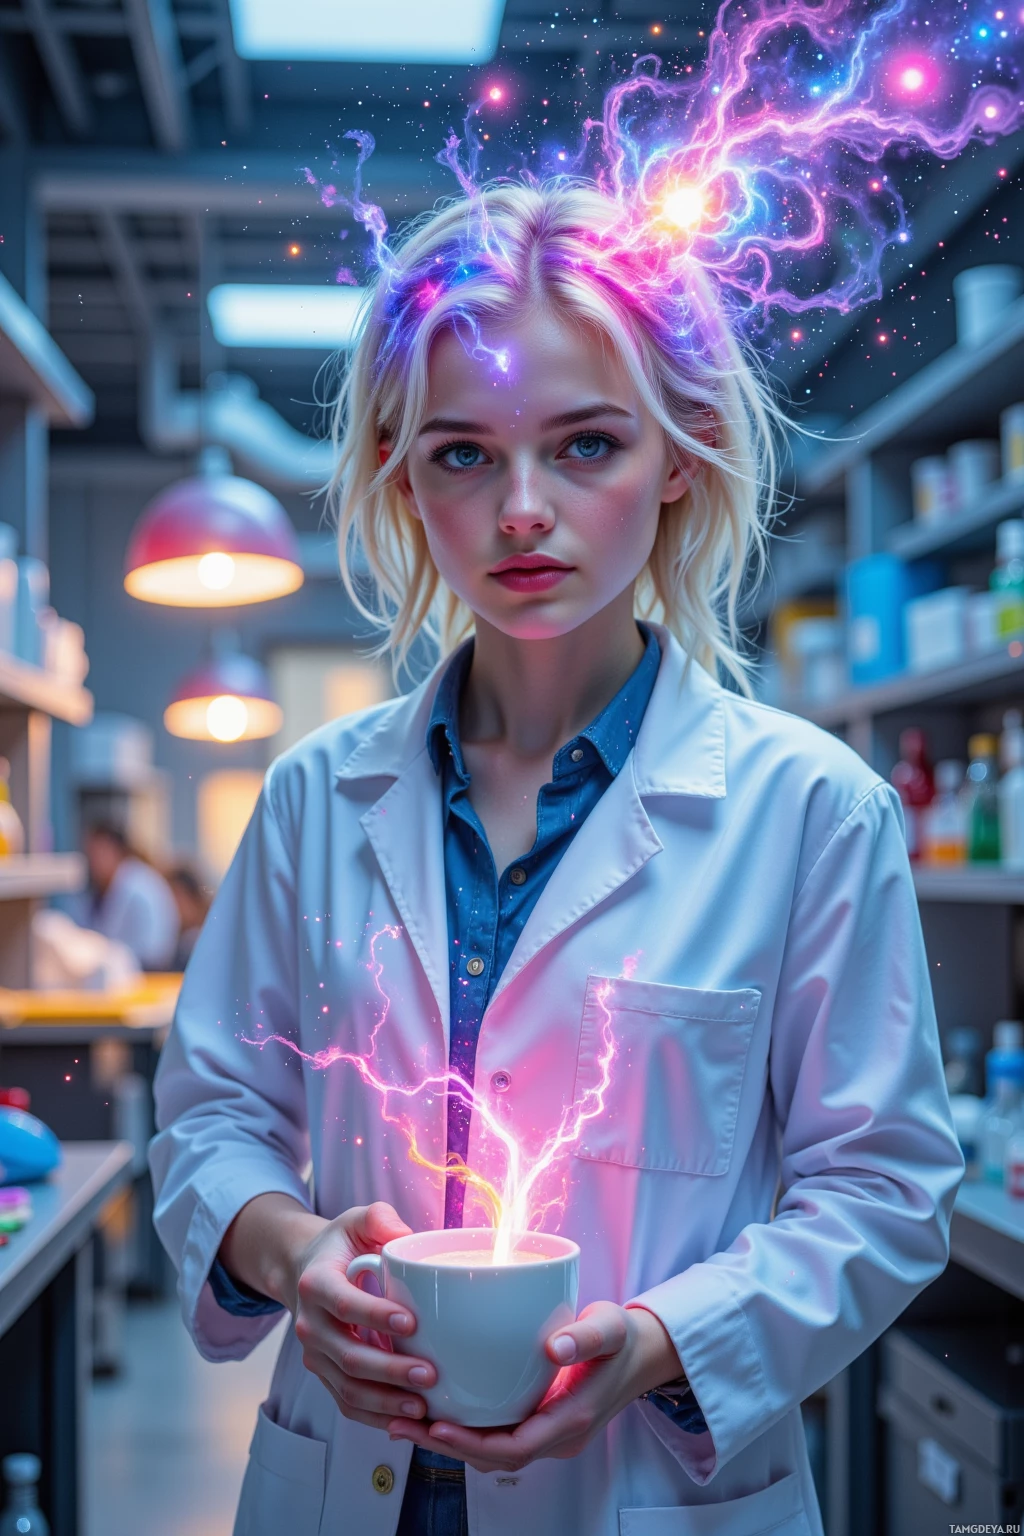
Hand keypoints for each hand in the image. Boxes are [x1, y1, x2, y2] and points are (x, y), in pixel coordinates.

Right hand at [290, 1201, 438, 1430]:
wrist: (307, 1271)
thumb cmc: (342, 1246)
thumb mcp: (357, 1219)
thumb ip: (379, 1218)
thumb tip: (405, 1236)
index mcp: (316, 1283)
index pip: (343, 1303)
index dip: (374, 1316)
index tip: (410, 1323)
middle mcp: (310, 1324)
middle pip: (347, 1355)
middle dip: (388, 1370)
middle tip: (429, 1374)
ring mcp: (315, 1355)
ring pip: (347, 1388)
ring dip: (385, 1401)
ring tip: (422, 1407)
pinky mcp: (326, 1375)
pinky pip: (348, 1404)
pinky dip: (376, 1418)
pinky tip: (406, 1423)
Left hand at [388, 1301, 681, 1472]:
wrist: (642, 1354)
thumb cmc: (623, 1339)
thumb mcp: (610, 1328)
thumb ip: (586, 1336)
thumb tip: (555, 1347)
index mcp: (571, 1419)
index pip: (514, 1447)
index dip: (471, 1443)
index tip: (435, 1425)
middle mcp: (557, 1437)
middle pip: (494, 1456)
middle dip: (446, 1445)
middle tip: (400, 1422)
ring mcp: (549, 1434)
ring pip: (494, 1451)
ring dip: (452, 1441)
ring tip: (406, 1419)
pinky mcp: (541, 1423)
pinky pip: (500, 1437)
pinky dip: (468, 1430)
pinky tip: (439, 1410)